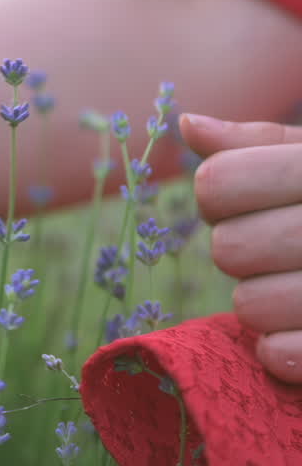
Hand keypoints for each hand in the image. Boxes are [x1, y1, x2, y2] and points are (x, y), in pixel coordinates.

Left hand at [182, 113, 301, 382]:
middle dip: (244, 251)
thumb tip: (189, 124)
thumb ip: (258, 144)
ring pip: (250, 305)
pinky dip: (283, 351)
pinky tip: (301, 332)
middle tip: (282, 249)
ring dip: (263, 303)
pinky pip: (282, 355)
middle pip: (229, 249)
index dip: (222, 197)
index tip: (254, 199)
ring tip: (300, 287)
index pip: (216, 183)